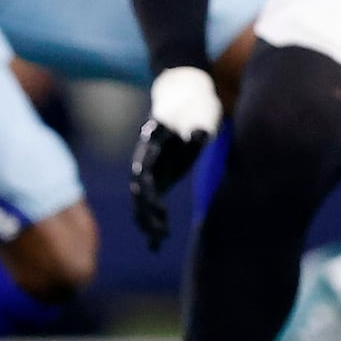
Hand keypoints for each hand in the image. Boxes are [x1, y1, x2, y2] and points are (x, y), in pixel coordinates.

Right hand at [129, 66, 221, 249]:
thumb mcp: (201, 111)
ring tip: (158, 241)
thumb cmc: (196, 103)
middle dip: (146, 211)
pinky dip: (155, 220)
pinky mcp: (161, 176)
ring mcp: (152, 168)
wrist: (188, 96)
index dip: (146, 188)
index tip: (153, 205)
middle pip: (140, 189)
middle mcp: (146, 157)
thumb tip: (198, 137)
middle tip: (159, 232)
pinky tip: (157, 244)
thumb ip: (198, 126)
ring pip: (143, 200)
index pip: (144, 167)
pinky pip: (154, 202)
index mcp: (152, 140)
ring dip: (148, 220)